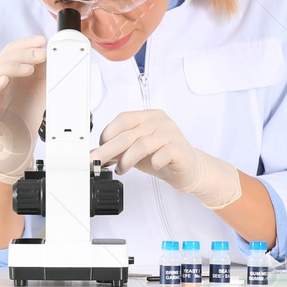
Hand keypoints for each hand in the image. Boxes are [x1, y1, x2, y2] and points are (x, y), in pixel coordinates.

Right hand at [0, 35, 47, 183]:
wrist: (23, 140)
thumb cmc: (30, 112)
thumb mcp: (43, 87)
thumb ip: (45, 70)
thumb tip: (52, 51)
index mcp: (9, 71)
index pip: (12, 50)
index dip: (26, 43)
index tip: (42, 40)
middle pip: (4, 58)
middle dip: (24, 53)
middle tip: (42, 54)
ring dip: (11, 66)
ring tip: (28, 68)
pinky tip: (5, 80)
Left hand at [95, 109, 241, 209]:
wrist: (190, 169)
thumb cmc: (162, 157)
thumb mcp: (136, 151)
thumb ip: (118, 150)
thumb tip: (96, 153)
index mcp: (148, 116)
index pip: (123, 119)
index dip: (108, 134)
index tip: (98, 148)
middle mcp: (159, 121)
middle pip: (128, 134)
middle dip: (108, 150)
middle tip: (97, 162)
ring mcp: (171, 133)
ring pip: (141, 144)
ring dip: (127, 159)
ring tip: (121, 170)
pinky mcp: (179, 149)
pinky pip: (161, 154)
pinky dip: (152, 162)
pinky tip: (151, 167)